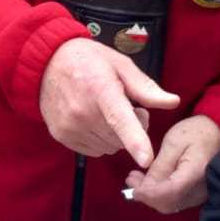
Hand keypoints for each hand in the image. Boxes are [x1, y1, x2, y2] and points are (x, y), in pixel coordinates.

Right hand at [38, 38, 179, 167]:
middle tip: (125, 105)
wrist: (46, 63)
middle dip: (131, 127)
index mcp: (101, 90)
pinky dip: (100, 139)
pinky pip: (94, 150)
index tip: (146, 160)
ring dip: (115, 135)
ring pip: (110, 146)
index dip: (135, 140)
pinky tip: (93, 119)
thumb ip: (145, 87)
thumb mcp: (120, 64)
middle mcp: (82, 112)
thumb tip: (173, 102)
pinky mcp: (62, 135)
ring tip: (105, 110)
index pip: (120, 119)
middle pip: (121, 138)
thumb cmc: (88, 60)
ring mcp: (70, 126)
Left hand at [125, 114, 219, 213]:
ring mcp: (200, 194)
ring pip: (170, 205)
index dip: (148, 194)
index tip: (132, 187)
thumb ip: (160, 166)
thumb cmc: (196, 132)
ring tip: (136, 178)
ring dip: (151, 195)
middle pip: (168, 204)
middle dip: (146, 195)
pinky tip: (150, 181)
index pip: (168, 193)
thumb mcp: (174, 142)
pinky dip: (159, 194)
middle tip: (131, 179)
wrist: (218, 131)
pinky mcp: (197, 194)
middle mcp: (200, 190)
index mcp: (195, 174)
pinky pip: (175, 200)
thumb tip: (145, 187)